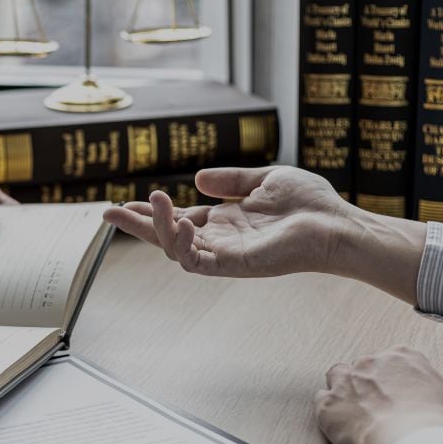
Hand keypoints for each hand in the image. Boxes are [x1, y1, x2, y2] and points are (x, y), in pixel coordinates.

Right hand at [103, 166, 427, 302]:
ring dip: (156, 228)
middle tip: (106, 213)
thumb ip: (230, 180)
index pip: (177, 219)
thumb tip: (197, 178)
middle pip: (165, 236)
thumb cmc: (309, 203)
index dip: (151, 211)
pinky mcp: (234, 265)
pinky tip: (178, 221)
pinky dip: (181, 243)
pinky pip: (196, 261)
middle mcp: (219, 241)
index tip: (125, 201)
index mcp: (224, 222)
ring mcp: (224, 255)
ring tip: (148, 203)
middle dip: (136, 226)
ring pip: (175, 249)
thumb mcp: (263, 179)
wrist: (336, 224)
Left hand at [315, 346, 442, 443]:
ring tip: (354, 408)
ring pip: (336, 376)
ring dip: (343, 389)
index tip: (397, 393)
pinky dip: (329, 411)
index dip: (393, 378)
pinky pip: (321, 400)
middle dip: (368, 384)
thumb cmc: (433, 420)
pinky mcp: (327, 403)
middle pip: (363, 367)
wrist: (407, 439)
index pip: (391, 360)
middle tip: (377, 406)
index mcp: (401, 356)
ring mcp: (345, 381)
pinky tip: (340, 423)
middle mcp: (369, 363)